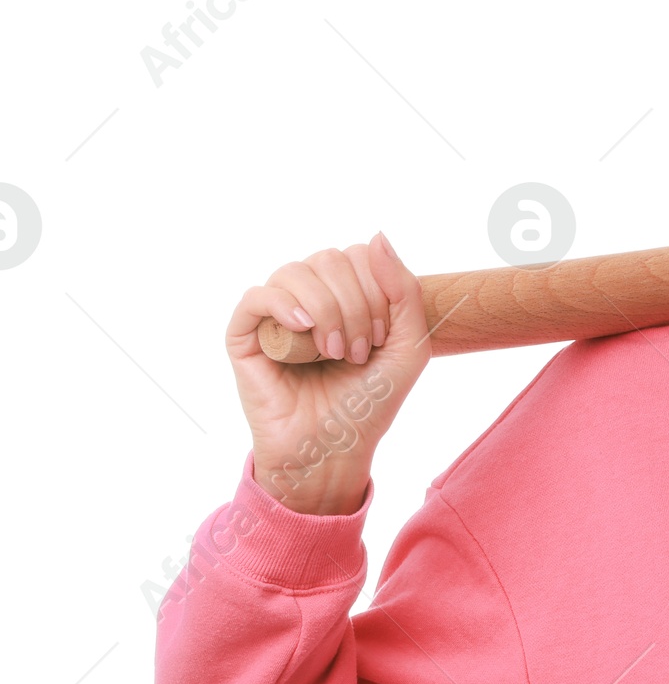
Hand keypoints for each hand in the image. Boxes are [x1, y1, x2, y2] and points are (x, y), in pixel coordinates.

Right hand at [226, 232, 430, 514]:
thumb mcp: (408, 346)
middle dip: (355, 305)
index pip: (358, 255)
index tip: (381, 338)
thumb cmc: (370, 402)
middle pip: (330, 259)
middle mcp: (308, 297)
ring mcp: (276, 314)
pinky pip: (257, 296)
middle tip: (358, 352)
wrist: (335, 448)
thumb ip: (404, 291)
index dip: (377, 290)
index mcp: (344, 294)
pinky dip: (283, 305)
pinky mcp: (246, 334)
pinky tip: (303, 329)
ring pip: (296, 272)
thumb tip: (376, 235)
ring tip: (333, 353)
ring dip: (326, 311)